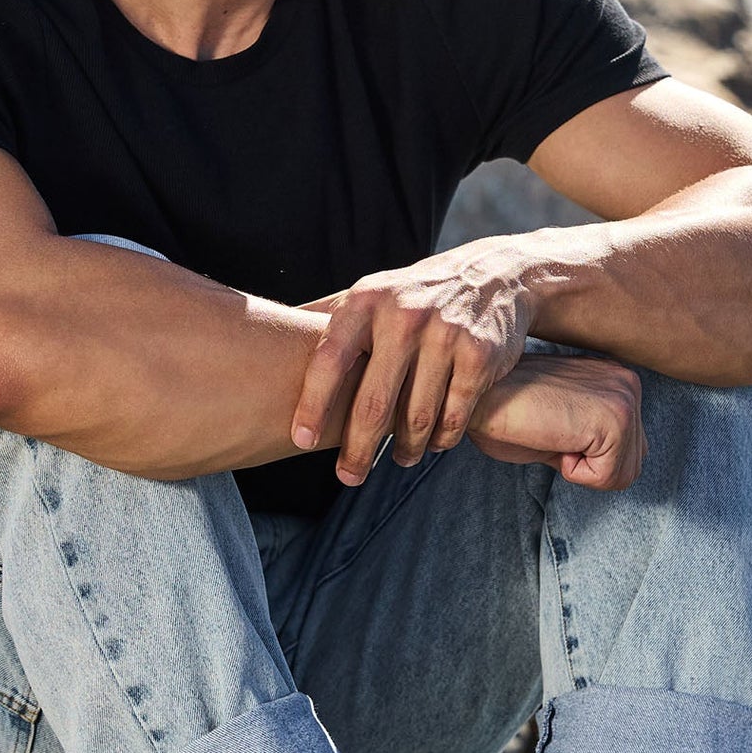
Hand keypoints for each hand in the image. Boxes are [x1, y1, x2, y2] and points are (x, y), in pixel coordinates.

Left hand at [291, 240, 535, 485]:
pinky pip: (454, 414)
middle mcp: (404, 315)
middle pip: (373, 401)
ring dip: (405, 449)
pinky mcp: (479, 355)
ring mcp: (445, 334)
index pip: (329, 360)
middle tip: (347, 477)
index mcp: (366, 302)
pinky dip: (442, 438)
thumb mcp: (368, 293)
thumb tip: (257, 332)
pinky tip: (433, 445)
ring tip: (397, 460)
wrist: (493, 275)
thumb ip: (324, 316)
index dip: (312, 405)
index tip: (300, 441)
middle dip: (358, 449)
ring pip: (416, 415)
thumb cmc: (413, 295)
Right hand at [463, 352, 646, 491]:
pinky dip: (575, 472)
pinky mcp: (616, 420)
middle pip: (633, 464)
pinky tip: (553, 438)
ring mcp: (625, 399)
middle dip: (592, 466)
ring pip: (624, 474)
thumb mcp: (561, 426)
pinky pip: (607, 477)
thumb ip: (590, 439)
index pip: (629, 448)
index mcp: (614, 380)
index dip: (587, 457)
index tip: (554, 430)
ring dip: (583, 469)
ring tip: (554, 435)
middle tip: (553, 435)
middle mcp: (627, 383)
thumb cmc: (505, 413)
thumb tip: (607, 466)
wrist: (479, 397)